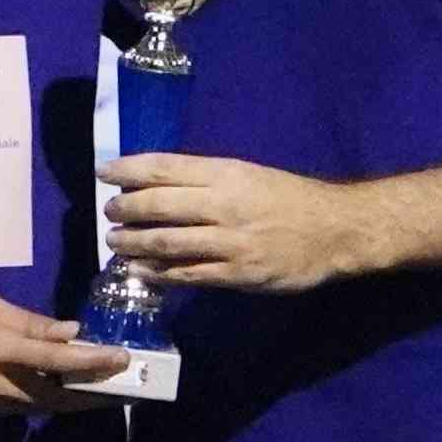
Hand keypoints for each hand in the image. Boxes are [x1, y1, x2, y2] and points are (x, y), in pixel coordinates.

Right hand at [0, 232, 128, 418]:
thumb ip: (25, 321)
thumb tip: (70, 331)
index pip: (57, 359)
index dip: (93, 362)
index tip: (123, 360)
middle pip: (53, 397)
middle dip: (91, 394)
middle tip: (124, 388)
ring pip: (32, 407)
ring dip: (65, 400)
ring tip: (96, 391)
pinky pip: (7, 411)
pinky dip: (30, 401)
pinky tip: (46, 392)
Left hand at [101, 154, 374, 296]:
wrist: (336, 230)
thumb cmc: (289, 198)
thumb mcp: (249, 174)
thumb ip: (207, 179)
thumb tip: (157, 183)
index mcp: (227, 173)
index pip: (165, 167)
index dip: (129, 169)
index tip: (105, 172)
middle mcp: (224, 204)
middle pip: (159, 204)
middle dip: (125, 208)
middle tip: (108, 211)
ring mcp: (230, 242)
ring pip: (167, 242)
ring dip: (133, 243)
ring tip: (115, 243)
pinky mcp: (237, 274)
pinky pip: (188, 275)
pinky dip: (159, 274)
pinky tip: (141, 272)